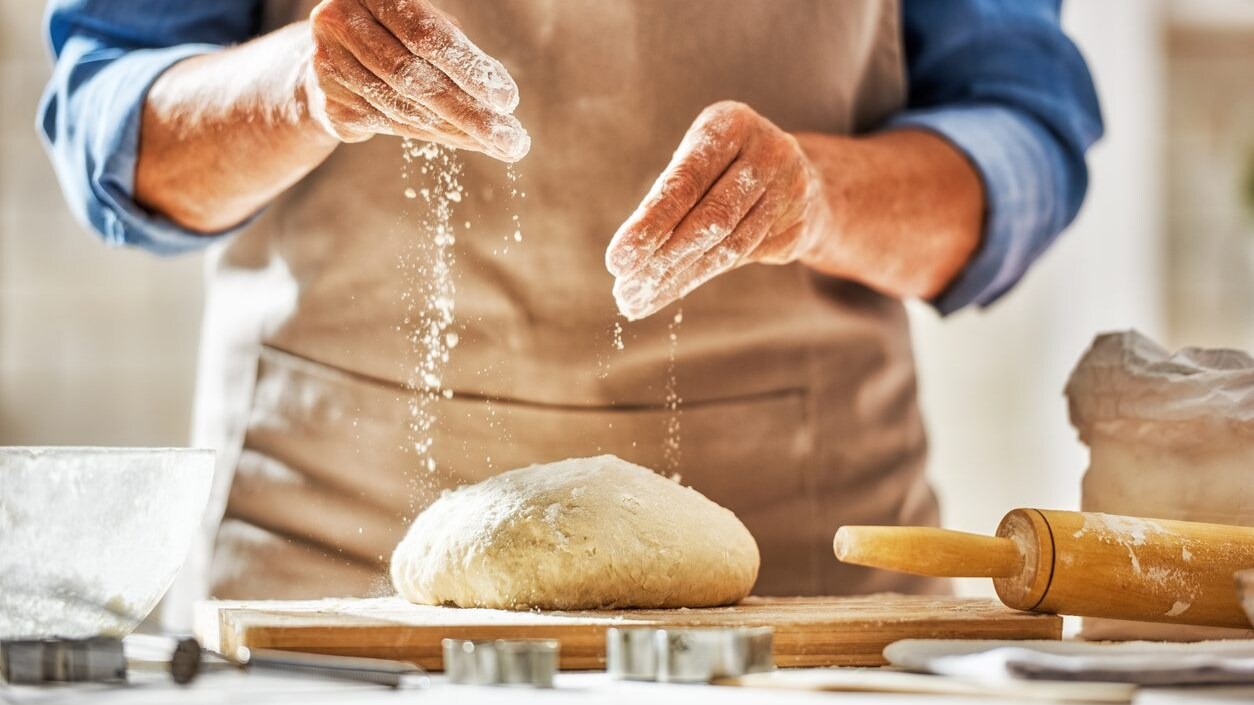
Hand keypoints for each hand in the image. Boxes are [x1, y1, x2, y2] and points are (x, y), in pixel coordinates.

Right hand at [303, 0, 528, 160]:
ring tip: (499, 144)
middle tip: (512, 139)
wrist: (329, 60)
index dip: (469, 68)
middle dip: (470, 112)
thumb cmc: (393, 35)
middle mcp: (340, 23)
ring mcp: (328, 65)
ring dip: (458, 130)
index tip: (508, 99)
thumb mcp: (419, 24)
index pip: (424, 34)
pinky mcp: (330, 104)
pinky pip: (391, 125)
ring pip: (403, 107)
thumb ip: (454, 48)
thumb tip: (501, 99)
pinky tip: (467, 142)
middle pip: (414, 77)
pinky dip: (435, 136)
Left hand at [606, 101, 826, 319]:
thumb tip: (628, 258)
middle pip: (711, 218)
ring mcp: (790, 188)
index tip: (617, 261)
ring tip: (639, 300)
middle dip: (662, 259)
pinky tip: (670, 291)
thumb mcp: (697, 163)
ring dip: (678, 277)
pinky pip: (744, 257)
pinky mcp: (799, 224)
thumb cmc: (724, 167)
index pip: (685, 182)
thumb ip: (669, 197)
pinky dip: (701, 277)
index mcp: (732, 124)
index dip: (650, 224)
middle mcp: (767, 151)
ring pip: (728, 245)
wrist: (798, 176)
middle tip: (626, 292)